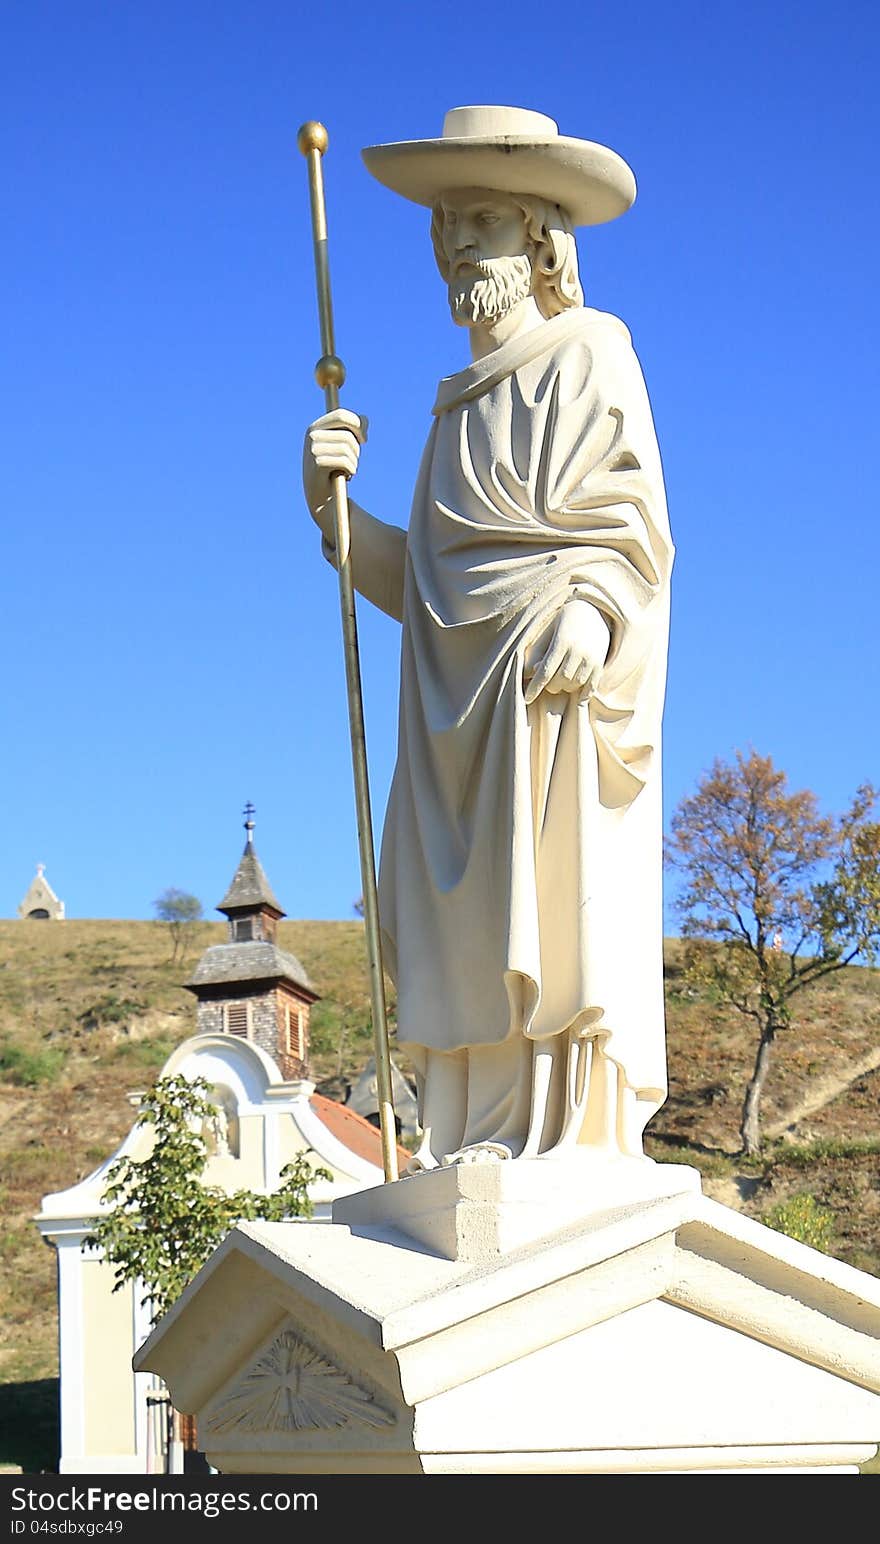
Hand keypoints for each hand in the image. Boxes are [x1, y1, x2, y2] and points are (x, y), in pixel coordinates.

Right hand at [302, 408, 367, 536]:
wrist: (323, 499)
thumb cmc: (335, 470)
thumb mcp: (344, 446)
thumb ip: (355, 429)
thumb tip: (364, 420)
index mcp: (316, 427)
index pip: (342, 415)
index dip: (358, 424)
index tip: (364, 440)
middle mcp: (311, 435)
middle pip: (347, 434)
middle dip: (357, 449)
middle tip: (353, 461)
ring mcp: (312, 449)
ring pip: (347, 448)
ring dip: (354, 462)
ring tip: (348, 471)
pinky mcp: (316, 463)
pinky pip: (344, 461)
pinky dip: (351, 470)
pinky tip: (346, 477)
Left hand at [523, 598, 610, 705]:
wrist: (595, 610)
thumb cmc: (564, 621)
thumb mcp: (549, 630)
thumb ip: (539, 650)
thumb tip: (530, 673)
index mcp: (562, 641)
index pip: (545, 671)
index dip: (535, 687)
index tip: (527, 699)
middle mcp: (578, 651)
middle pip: (560, 681)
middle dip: (550, 686)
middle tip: (548, 683)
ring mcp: (591, 658)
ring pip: (574, 685)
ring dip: (565, 688)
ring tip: (561, 681)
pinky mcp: (601, 664)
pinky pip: (591, 687)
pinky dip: (582, 694)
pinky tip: (576, 695)